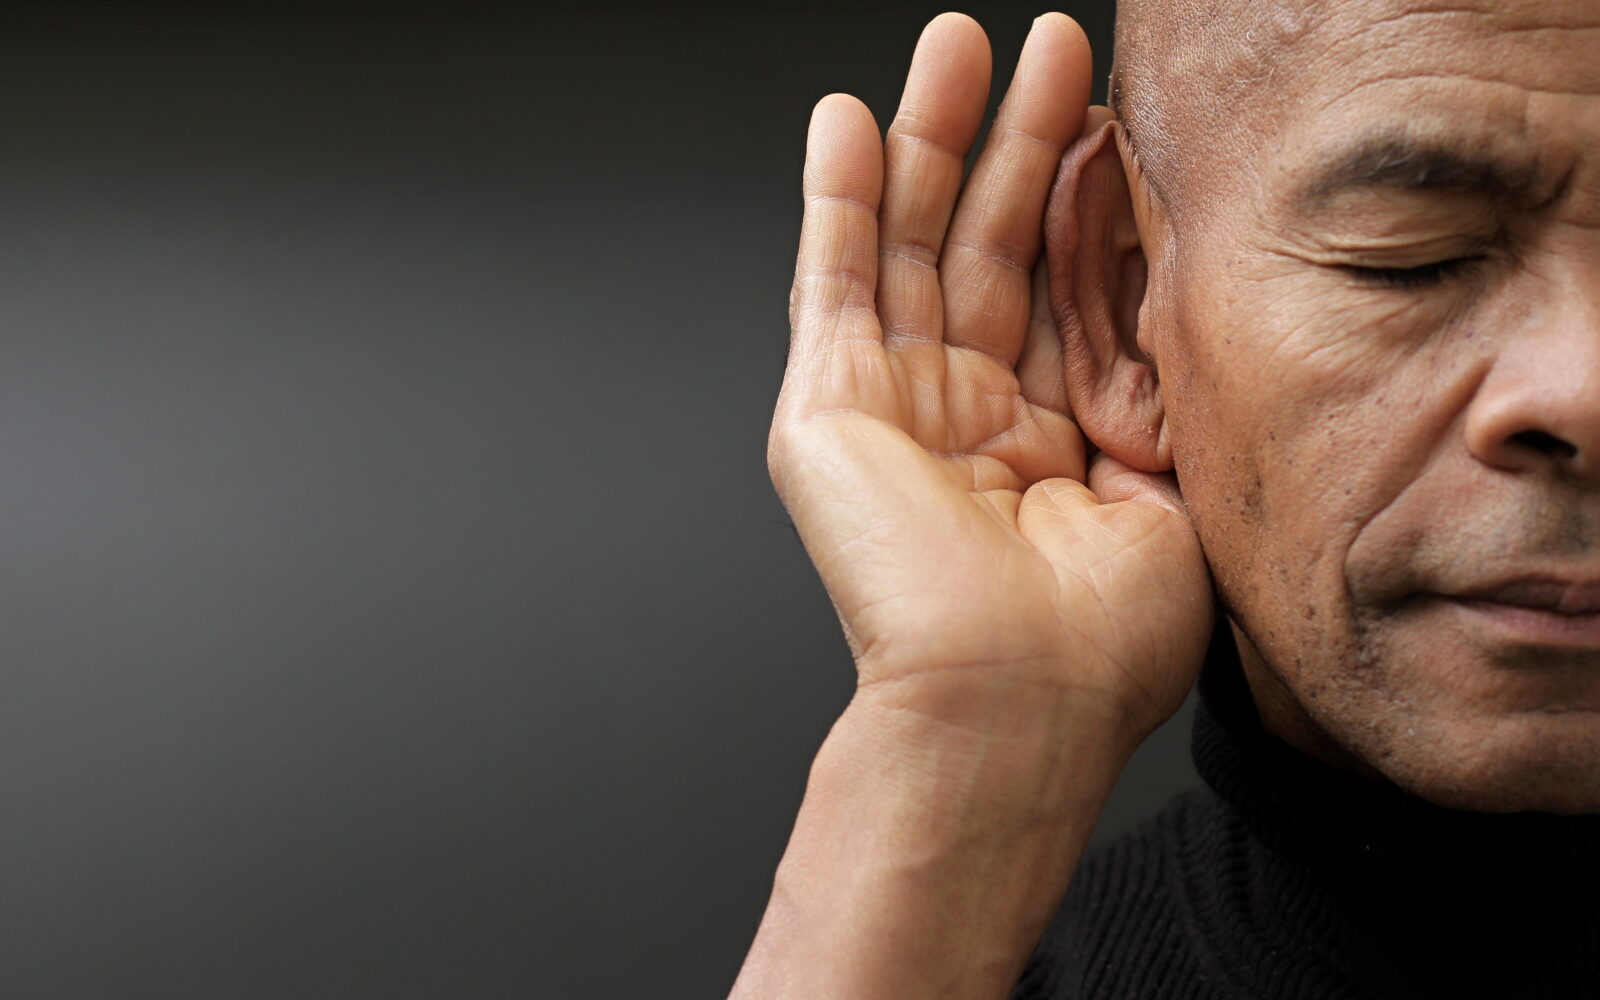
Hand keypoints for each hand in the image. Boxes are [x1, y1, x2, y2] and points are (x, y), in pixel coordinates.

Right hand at [770, 13, 1211, 744]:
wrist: (1014, 705)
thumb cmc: (1099, 643)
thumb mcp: (1169, 490)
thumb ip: (1156, 384)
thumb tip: (1163, 288)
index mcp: (1044, 442)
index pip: (1061, 289)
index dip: (1085, 201)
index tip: (1115, 116)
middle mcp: (963, 416)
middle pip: (985, 247)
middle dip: (1013, 142)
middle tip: (1044, 46)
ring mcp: (891, 406)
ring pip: (908, 243)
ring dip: (929, 141)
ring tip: (955, 45)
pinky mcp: (827, 407)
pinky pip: (831, 280)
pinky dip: (834, 198)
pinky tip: (847, 120)